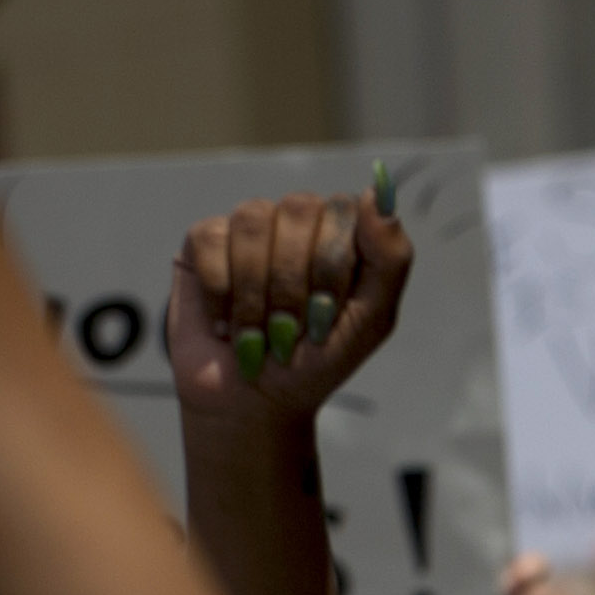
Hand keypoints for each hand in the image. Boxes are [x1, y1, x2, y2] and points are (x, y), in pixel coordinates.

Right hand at [169, 186, 417, 429]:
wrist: (254, 402)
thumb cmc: (317, 362)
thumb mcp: (371, 320)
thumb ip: (389, 259)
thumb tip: (378, 192)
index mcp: (344, 234)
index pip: (345, 210)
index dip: (332, 268)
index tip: (325, 320)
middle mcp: (298, 221)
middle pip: (299, 208)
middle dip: (295, 282)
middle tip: (291, 332)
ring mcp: (251, 227)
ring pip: (253, 221)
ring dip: (257, 291)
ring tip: (259, 334)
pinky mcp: (205, 241)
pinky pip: (212, 239)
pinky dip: (221, 292)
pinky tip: (227, 323)